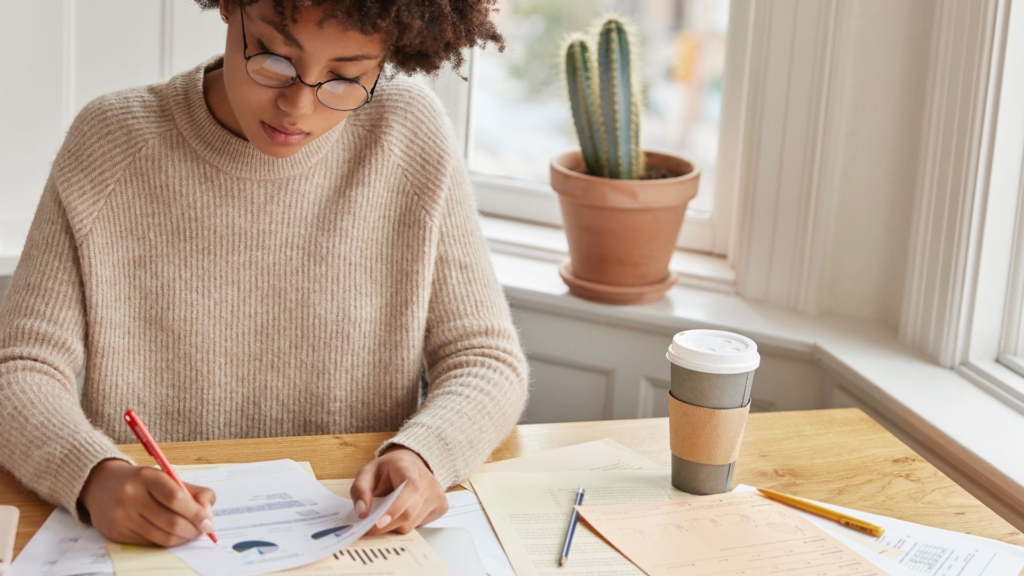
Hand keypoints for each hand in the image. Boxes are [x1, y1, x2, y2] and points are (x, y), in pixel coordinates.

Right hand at [79, 459, 216, 546]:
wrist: (101, 485)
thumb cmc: (142, 481)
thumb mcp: (166, 476)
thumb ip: (192, 491)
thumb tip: (207, 512)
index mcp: (147, 477)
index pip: (176, 498)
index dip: (196, 513)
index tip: (208, 523)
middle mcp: (131, 496)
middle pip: (171, 521)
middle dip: (193, 530)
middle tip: (202, 531)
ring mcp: (121, 516)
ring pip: (162, 537)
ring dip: (182, 538)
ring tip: (190, 533)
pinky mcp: (116, 533)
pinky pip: (150, 543)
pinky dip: (166, 541)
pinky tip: (171, 534)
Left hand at [350, 446, 447, 534]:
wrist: (411, 464)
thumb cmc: (388, 469)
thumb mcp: (368, 472)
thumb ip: (360, 490)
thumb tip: (362, 513)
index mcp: (410, 469)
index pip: (409, 489)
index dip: (395, 508)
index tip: (378, 523)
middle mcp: (429, 482)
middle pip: (409, 513)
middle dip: (386, 525)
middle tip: (369, 528)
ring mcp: (438, 495)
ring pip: (412, 524)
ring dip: (395, 526)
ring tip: (386, 516)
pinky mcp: (442, 507)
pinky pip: (420, 526)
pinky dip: (405, 525)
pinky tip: (401, 513)